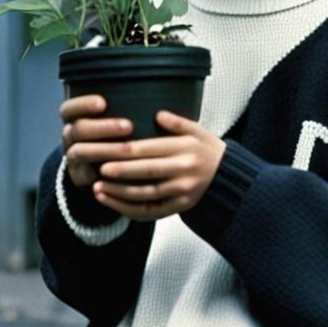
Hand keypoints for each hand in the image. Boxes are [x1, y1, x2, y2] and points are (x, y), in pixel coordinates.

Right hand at [60, 94, 132, 187]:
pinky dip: (102, 173)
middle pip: (77, 129)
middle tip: (129, 126)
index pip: (68, 109)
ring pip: (80, 152)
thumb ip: (122, 107)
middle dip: (102, 127)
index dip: (82, 104)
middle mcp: (70, 137)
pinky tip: (122, 171)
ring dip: (105, 149)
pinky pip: (85, 176)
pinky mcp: (79, 177)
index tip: (102, 103)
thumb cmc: (113, 133)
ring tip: (129, 149)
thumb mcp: (112, 117)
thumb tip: (150, 92)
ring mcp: (72, 157)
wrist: (98, 166)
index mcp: (74, 119)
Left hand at [80, 110, 225, 220]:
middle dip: (122, 173)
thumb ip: (177, 122)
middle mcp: (183, 171)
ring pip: (147, 195)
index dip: (128, 153)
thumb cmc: (206, 149)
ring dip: (120, 194)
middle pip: (148, 173)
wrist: (228, 177)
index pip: (151, 150)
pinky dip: (130, 210)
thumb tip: (158, 114)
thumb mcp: (198, 131)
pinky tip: (112, 203)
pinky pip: (151, 212)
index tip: (107, 152)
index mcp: (184, 149)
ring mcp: (182, 192)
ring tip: (99, 190)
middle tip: (100, 172)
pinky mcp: (179, 207)